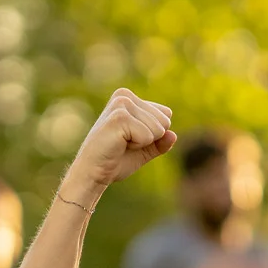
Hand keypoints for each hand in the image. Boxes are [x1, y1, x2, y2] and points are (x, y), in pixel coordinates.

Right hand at [60, 89, 177, 199]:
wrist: (94, 172)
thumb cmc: (116, 159)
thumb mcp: (145, 149)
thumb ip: (161, 141)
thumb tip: (173, 135)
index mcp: (130, 98)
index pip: (166, 115)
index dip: (153, 135)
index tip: (131, 139)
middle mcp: (125, 96)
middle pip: (165, 121)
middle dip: (150, 139)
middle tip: (126, 143)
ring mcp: (121, 104)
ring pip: (159, 129)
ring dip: (143, 143)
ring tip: (122, 143)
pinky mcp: (119, 117)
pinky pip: (148, 136)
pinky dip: (138, 146)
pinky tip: (119, 145)